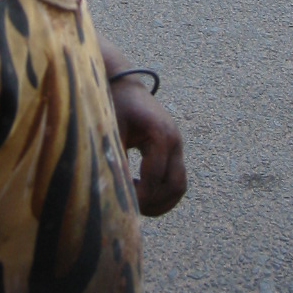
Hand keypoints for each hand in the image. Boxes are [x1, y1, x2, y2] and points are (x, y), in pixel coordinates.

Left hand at [109, 77, 186, 216]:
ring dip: (162, 201)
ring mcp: (177, 144)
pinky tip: (141, 190)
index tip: (122, 204)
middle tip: (132, 209)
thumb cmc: (115, 104)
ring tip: (138, 204)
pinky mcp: (174, 148)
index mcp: (161, 135)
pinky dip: (163, 191)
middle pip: (176, 186)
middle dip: (155, 204)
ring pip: (179, 186)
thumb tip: (113, 192)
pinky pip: (175, 178)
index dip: (139, 197)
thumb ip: (116, 160)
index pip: (154, 179)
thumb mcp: (113, 131)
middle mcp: (174, 140)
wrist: (124, 83)